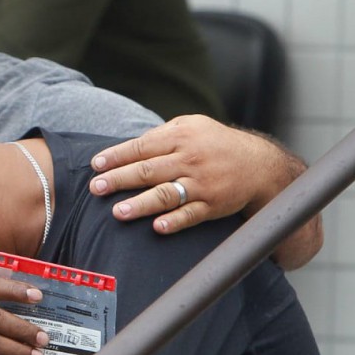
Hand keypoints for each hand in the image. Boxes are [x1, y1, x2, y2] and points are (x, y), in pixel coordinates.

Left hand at [89, 115, 295, 232]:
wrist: (258, 164)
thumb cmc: (215, 143)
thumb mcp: (191, 126)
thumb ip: (161, 135)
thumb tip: (129, 146)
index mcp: (181, 138)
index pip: (142, 147)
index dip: (117, 156)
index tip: (96, 165)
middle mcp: (190, 160)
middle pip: (148, 171)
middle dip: (120, 179)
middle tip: (96, 188)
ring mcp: (201, 184)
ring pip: (166, 194)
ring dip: (141, 204)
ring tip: (118, 212)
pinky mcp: (212, 205)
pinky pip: (191, 215)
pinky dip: (175, 221)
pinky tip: (158, 227)